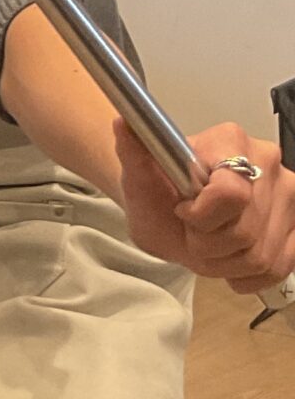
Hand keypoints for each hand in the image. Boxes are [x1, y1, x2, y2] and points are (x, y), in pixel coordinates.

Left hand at [114, 120, 294, 291]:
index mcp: (230, 140)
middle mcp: (268, 162)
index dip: (201, 215)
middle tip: (191, 233)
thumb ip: (133, 153)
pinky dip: (248, 274)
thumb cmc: (158, 194)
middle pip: (245, 231)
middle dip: (207, 245)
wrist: (171, 211)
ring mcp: (288, 194)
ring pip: (261, 255)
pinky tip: (228, 259)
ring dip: (224, 263)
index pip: (231, 193)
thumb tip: (121, 123)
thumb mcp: (137, 179)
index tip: (182, 210)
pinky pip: (279, 267)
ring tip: (207, 246)